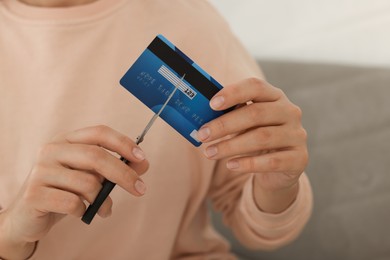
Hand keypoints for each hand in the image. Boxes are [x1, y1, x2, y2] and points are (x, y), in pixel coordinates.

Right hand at [0, 125, 148, 258]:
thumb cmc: (64, 191)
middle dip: (123, 174)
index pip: (99, 132)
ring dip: (103, 200)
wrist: (27, 216)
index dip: (123, 143)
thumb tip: (143, 163)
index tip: (142, 157)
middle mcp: (52, 150)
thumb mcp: (90, 176)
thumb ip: (115, 167)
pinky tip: (81, 212)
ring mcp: (40, 171)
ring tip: (105, 209)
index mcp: (67, 140)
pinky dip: (84, 211)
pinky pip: (73, 202)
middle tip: (140, 189)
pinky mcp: (34, 194)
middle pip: (96, 156)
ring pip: (87, 183)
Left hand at [197, 78, 307, 211]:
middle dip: (224, 124)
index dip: (233, 93)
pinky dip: (248, 163)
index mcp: (275, 97)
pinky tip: (230, 165)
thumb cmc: (256, 138)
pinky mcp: (299, 158)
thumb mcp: (245, 124)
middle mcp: (290, 112)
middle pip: (256, 113)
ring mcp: (297, 135)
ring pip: (262, 137)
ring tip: (209, 152)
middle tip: (203, 134)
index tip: (211, 104)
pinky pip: (271, 161)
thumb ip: (230, 116)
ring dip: (231, 146)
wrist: (281, 167)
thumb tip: (202, 119)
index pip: (256, 86)